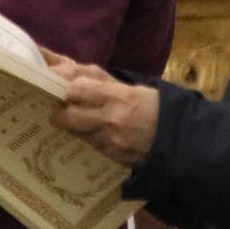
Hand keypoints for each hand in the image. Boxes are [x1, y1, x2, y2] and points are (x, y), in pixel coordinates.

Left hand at [42, 47, 158, 166]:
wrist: (177, 138)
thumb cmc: (152, 106)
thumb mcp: (128, 87)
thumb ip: (96, 81)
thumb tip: (62, 71)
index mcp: (117, 95)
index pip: (76, 89)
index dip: (61, 88)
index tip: (52, 86)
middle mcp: (111, 118)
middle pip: (69, 116)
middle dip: (59, 113)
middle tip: (55, 108)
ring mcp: (111, 141)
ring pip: (77, 133)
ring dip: (71, 127)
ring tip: (69, 121)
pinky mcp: (112, 158)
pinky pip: (90, 146)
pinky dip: (87, 139)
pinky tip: (91, 135)